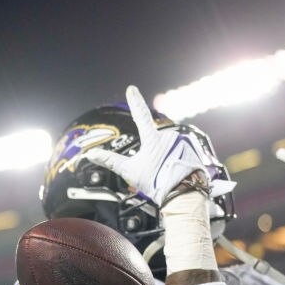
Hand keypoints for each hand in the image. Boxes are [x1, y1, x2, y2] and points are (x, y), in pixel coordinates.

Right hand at [86, 85, 234, 205]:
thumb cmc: (157, 184)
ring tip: (167, 172)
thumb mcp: (130, 172)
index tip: (131, 89)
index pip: (141, 116)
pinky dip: (176, 158)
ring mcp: (183, 141)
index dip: (135, 102)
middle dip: (153, 152)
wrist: (184, 195)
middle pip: (155, 139)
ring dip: (165, 156)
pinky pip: (180, 150)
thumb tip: (91, 154)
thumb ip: (110, 160)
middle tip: (156, 170)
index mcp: (153, 139)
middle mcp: (170, 136)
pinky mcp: (193, 148)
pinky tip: (176, 171)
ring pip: (168, 145)